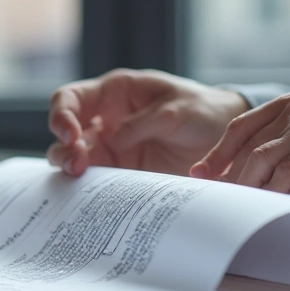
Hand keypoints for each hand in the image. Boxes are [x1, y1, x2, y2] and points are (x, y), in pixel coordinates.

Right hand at [47, 69, 247, 175]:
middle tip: (78, 164)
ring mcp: (111, 149)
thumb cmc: (203, 111)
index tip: (71, 134)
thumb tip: (112, 141)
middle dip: (64, 148)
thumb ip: (143, 123)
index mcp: (114, 93)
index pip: (70, 98)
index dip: (61, 114)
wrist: (227, 141)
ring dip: (71, 169)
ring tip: (82, 178)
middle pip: (64, 133)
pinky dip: (88, 189)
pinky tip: (91, 197)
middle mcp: (105, 120)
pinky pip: (95, 182)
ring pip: (72, 159)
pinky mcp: (120, 174)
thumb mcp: (178, 110)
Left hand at [190, 93, 289, 203]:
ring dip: (248, 188)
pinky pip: (285, 182)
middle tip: (217, 196)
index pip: (242, 126)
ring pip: (261, 165)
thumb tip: (250, 168)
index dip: (219, 151)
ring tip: (240, 205)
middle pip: (248, 149)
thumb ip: (287, 135)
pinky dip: (273, 196)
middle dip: (228, 176)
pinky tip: (269, 208)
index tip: (202, 170)